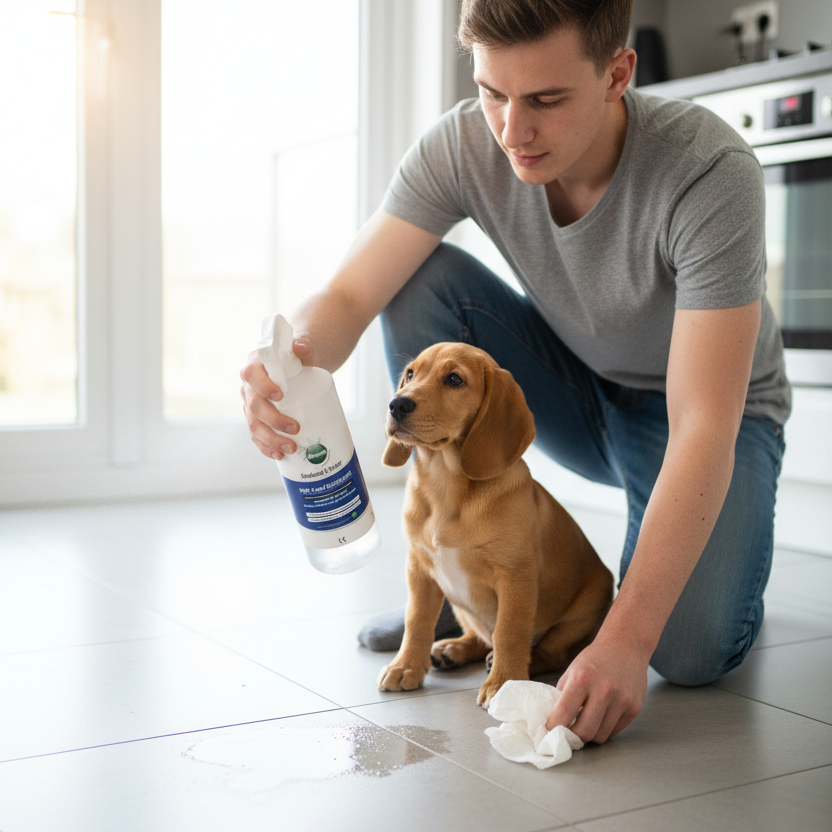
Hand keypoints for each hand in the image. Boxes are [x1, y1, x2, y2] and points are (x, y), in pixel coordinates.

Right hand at [240, 336, 312, 459]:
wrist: (300, 364)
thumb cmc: (301, 354)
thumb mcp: (304, 345)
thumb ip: (304, 343)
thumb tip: (301, 347)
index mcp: (255, 364)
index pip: (251, 374)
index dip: (263, 386)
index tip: (280, 396)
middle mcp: (249, 386)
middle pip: (253, 406)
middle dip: (273, 421)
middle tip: (295, 429)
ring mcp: (251, 403)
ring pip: (253, 425)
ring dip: (270, 440)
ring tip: (290, 448)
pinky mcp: (257, 418)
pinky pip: (256, 436)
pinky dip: (266, 447)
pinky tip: (278, 456)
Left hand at [545, 633, 648, 743]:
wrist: (626, 646)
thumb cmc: (595, 659)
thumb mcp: (572, 671)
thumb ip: (563, 696)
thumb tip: (553, 722)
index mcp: (582, 678)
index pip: (564, 713)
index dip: (553, 726)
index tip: (550, 729)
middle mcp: (604, 690)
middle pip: (584, 732)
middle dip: (573, 736)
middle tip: (568, 732)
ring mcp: (622, 701)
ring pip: (600, 736)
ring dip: (590, 734)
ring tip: (585, 723)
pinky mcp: (634, 708)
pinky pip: (614, 731)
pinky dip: (604, 729)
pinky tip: (601, 716)